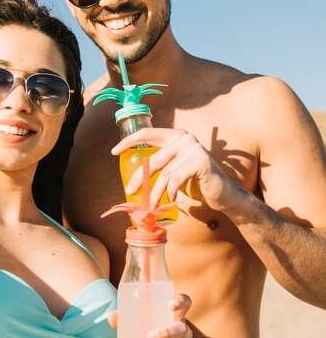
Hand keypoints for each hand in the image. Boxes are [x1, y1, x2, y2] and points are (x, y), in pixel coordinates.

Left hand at [108, 293, 195, 337]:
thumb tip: (111, 316)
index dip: (181, 301)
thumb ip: (125, 321)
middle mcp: (185, 332)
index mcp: (174, 317)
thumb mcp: (137, 328)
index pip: (185, 303)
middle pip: (182, 329)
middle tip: (149, 336)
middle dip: (166, 332)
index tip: (170, 304)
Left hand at [111, 127, 241, 211]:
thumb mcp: (173, 171)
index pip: (147, 134)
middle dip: (139, 178)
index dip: (129, 141)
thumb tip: (132, 178)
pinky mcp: (201, 162)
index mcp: (175, 136)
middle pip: (153, 159)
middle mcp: (184, 138)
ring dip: (155, 191)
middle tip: (129, 190)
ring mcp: (194, 148)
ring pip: (165, 173)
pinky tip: (171, 199)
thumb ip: (159, 165)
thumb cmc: (195, 183)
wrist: (223, 195)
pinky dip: (171, 191)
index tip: (114, 151)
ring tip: (151, 204)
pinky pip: (176, 179)